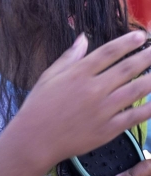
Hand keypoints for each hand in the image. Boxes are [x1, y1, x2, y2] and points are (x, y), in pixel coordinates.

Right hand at [17, 30, 150, 168]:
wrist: (35, 139)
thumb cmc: (38, 105)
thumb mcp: (49, 75)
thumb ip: (69, 57)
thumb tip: (83, 38)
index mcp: (79, 73)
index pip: (109, 52)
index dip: (127, 43)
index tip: (141, 36)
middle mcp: (94, 89)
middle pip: (127, 68)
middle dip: (146, 57)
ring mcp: (103, 110)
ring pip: (135, 91)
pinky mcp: (108, 129)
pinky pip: (134, 117)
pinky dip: (148, 108)